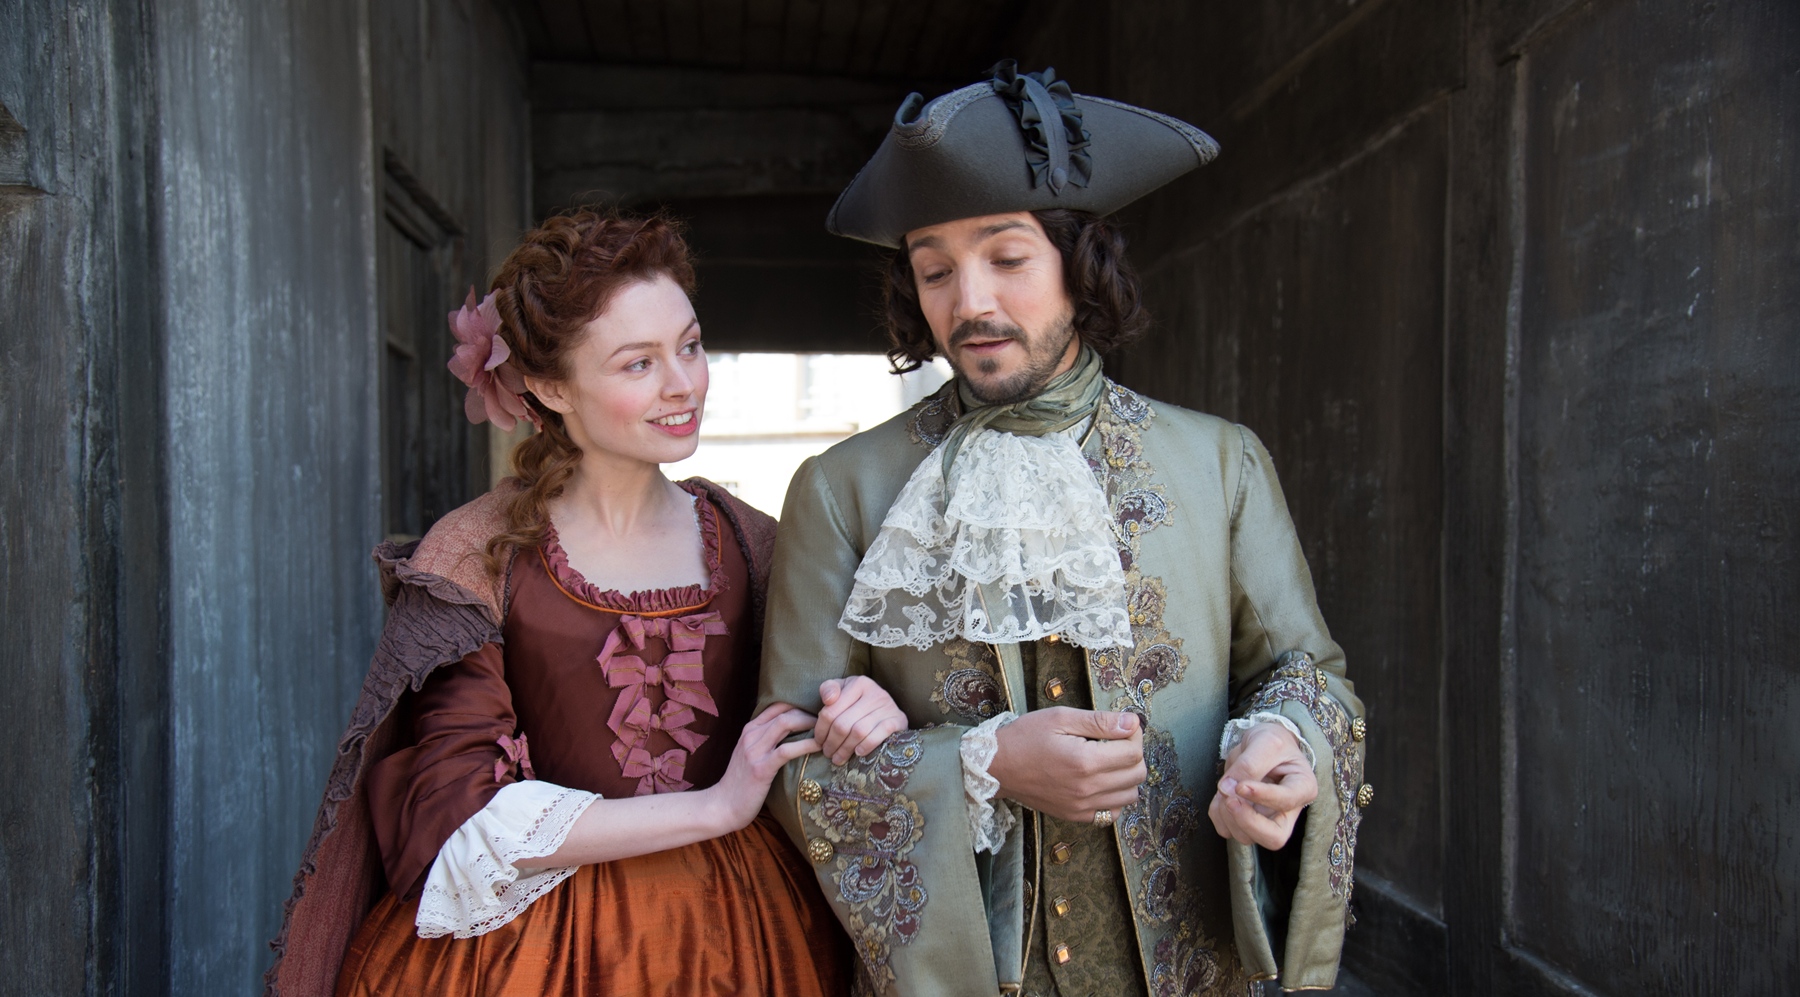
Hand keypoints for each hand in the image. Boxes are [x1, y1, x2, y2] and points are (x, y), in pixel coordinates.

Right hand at [708, 703, 819, 832]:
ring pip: (786, 724)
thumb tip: (793, 734)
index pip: (777, 706)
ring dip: (810, 724)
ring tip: (827, 731)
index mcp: (750, 730)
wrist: (723, 806)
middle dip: (809, 713)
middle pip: (785, 712)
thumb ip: (766, 741)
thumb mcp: (750, 755)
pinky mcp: (761, 768)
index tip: (818, 713)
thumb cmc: (741, 783)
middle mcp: (751, 735)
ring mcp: (754, 751)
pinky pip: (786, 750)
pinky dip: (806, 745)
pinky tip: (819, 747)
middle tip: (828, 722)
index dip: (800, 705)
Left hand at [814, 676, 909, 764]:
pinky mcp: (898, 720)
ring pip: (858, 732)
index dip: (821, 730)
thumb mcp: (843, 690)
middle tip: (827, 753)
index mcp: (858, 683)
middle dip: (832, 743)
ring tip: (838, 758)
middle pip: (843, 724)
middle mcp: (874, 692)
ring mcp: (888, 707)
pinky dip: (866, 746)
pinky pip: (878, 736)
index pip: (830, 710)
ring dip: (845, 749)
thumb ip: (829, 689)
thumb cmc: (859, 701)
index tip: (818, 742)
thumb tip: (828, 699)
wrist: (889, 710)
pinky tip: (858, 753)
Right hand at [988, 707, 1145, 823]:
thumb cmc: (1026, 737)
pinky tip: (1100, 781)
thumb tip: (1133, 722)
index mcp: (1085, 761)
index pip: (1134, 751)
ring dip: (1127, 776)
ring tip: (1108, 760)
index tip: (1122, 726)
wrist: (997, 766)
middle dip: (1133, 753)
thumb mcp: (1061, 718)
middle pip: (1137, 774)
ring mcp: (1082, 806)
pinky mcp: (1076, 816)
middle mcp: (1088, 788)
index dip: (1133, 734)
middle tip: (1115, 741)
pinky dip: (1115, 797)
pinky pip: (1112, 812)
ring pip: (1130, 795)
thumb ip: (1100, 721)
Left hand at [1208, 722, 1317, 848]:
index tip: (1241, 785)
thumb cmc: (1273, 743)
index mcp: (1303, 788)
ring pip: (1245, 837)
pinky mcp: (1245, 822)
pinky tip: (1222, 794)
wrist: (1262, 745)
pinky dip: (1217, 813)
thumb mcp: (1266, 742)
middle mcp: (1287, 812)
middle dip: (1246, 822)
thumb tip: (1228, 788)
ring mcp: (1266, 821)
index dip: (1262, 797)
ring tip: (1225, 786)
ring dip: (1227, 813)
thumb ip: (1250, 764)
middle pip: (1273, 839)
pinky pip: (1226, 830)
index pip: (1286, 802)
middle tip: (1230, 799)